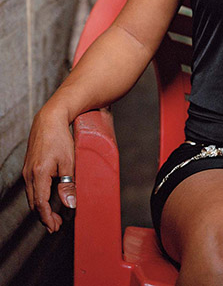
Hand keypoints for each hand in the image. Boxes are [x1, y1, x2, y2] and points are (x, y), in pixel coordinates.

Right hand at [22, 108, 75, 232]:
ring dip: (41, 208)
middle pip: (34, 204)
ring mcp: (27, 171)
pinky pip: (31, 187)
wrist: (49, 120)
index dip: (47, 218)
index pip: (40, 205)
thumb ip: (68, 184)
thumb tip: (71, 204)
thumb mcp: (69, 161)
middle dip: (44, 217)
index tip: (55, 227)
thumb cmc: (60, 138)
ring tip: (53, 216)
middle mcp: (29, 175)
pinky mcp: (29, 167)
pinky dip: (38, 197)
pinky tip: (47, 198)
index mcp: (39, 175)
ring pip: (31, 196)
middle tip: (56, 225)